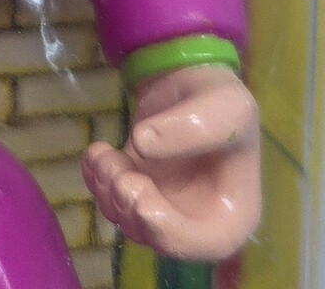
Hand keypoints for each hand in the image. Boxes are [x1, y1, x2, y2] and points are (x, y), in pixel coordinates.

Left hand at [83, 64, 259, 261]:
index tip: (142, 200)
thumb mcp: (226, 106)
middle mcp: (197, 218)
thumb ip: (190, 127)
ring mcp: (163, 204)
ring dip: (108, 190)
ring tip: (106, 155)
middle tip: (120, 174)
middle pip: (158, 238)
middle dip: (130, 208)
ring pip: (126, 219)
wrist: (190, 83)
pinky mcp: (135, 186)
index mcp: (233, 213)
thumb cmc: (220, 101)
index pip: (206, 245)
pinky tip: (98, 152)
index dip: (170, 233)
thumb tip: (142, 145)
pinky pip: (109, 197)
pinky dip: (96, 179)